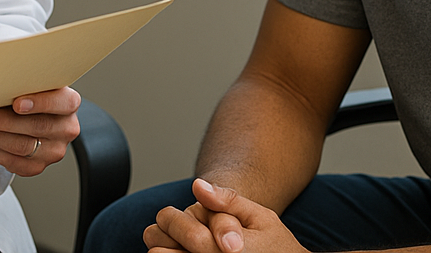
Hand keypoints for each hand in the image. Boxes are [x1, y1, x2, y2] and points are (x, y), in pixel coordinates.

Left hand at [0, 85, 80, 175]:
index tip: (16, 103)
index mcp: (69, 103)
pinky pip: (10, 162)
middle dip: (3, 122)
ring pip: (20, 147)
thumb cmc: (31, 93)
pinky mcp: (36, 167)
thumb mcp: (34, 82)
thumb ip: (23, 80)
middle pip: (35, 127)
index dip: (40, 103)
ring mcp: (52, 151)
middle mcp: (66, 129)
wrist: (33, 115)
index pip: (61, 103)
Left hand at [145, 178, 305, 252]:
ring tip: (157, 244)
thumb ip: (228, 201)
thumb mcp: (261, 217)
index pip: (194, 238)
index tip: (163, 214)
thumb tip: (197, 185)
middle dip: (163, 240)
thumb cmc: (276, 245)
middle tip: (154, 229)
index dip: (174, 223)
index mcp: (235, 251)